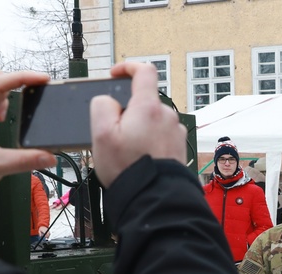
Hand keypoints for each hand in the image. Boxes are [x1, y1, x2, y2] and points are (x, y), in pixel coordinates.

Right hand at [92, 61, 186, 187]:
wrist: (154, 198)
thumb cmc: (128, 169)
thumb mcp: (101, 133)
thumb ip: (102, 106)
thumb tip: (110, 101)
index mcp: (149, 107)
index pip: (144, 71)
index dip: (128, 67)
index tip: (115, 75)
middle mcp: (168, 116)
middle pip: (145, 101)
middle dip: (128, 112)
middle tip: (115, 134)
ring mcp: (176, 132)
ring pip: (153, 120)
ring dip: (140, 129)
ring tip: (128, 152)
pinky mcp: (179, 147)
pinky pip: (161, 136)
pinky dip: (150, 141)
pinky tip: (141, 158)